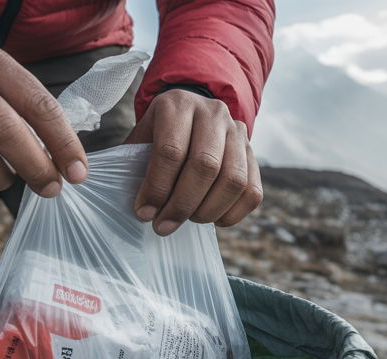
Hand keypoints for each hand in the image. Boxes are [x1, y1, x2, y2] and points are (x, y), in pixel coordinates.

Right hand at [0, 45, 86, 196]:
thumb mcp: (5, 91)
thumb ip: (35, 118)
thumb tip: (71, 165)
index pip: (38, 104)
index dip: (63, 143)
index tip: (78, 172)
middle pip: (5, 130)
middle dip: (36, 167)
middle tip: (50, 187)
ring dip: (1, 179)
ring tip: (7, 179)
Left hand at [125, 89, 261, 235]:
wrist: (193, 111)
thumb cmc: (160, 132)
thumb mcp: (142, 137)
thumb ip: (135, 163)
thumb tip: (133, 205)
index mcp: (178, 105)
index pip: (171, 151)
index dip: (157, 188)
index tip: (144, 213)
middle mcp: (214, 114)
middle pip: (205, 166)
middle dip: (182, 204)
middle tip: (163, 225)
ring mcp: (239, 133)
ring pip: (234, 180)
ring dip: (208, 210)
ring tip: (187, 220)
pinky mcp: (253, 153)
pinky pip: (253, 191)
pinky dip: (233, 213)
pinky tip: (213, 219)